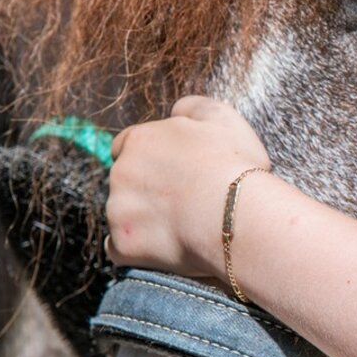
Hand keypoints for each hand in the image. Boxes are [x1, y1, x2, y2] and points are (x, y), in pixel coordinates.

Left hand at [107, 96, 271, 277]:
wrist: (238, 216)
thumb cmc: (233, 166)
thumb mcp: (222, 118)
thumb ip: (193, 107)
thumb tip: (177, 110)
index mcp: (140, 140)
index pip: (127, 144)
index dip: (152, 158)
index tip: (175, 171)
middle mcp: (120, 172)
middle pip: (124, 180)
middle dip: (147, 188)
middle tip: (184, 199)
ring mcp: (118, 210)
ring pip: (122, 213)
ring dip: (142, 218)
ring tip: (181, 227)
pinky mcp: (123, 245)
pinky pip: (119, 248)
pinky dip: (135, 248)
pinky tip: (162, 248)